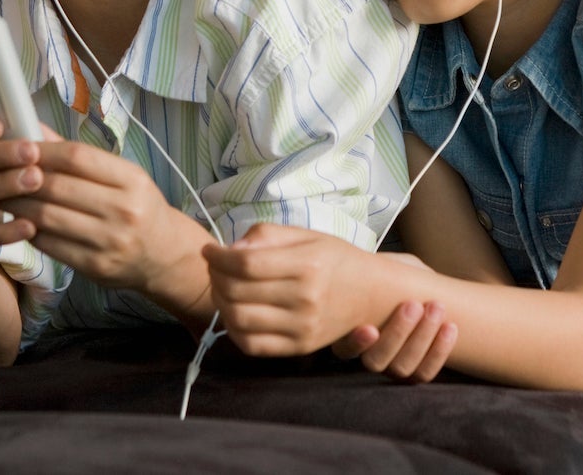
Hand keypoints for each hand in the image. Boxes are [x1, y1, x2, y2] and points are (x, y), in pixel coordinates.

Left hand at [0, 136, 182, 290]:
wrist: (165, 254)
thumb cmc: (139, 208)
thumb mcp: (124, 177)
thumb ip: (81, 157)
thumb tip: (35, 130)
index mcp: (132, 180)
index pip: (77, 157)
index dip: (41, 150)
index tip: (17, 146)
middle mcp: (124, 209)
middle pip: (57, 187)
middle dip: (19, 177)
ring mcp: (109, 240)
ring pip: (46, 217)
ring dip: (15, 205)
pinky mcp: (94, 266)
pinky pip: (49, 244)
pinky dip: (27, 229)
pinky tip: (17, 220)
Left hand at [203, 223, 378, 357]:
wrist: (373, 294)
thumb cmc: (337, 259)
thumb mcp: (308, 235)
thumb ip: (268, 235)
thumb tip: (230, 250)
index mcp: (308, 263)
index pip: (246, 263)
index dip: (218, 257)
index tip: (208, 250)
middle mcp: (306, 298)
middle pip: (237, 291)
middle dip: (215, 276)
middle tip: (214, 267)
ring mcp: (302, 327)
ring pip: (239, 320)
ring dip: (220, 302)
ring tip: (223, 288)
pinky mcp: (300, 347)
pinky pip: (252, 345)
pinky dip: (233, 329)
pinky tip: (236, 312)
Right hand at [332, 254, 456, 382]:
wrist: (424, 294)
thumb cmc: (397, 276)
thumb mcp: (387, 268)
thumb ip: (382, 270)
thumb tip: (383, 266)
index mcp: (350, 333)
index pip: (345, 349)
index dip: (357, 343)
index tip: (370, 328)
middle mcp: (368, 355)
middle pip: (376, 360)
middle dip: (398, 333)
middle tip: (414, 305)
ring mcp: (391, 367)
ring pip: (402, 367)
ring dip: (422, 338)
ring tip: (437, 307)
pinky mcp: (416, 372)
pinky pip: (425, 373)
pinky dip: (440, 352)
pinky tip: (450, 327)